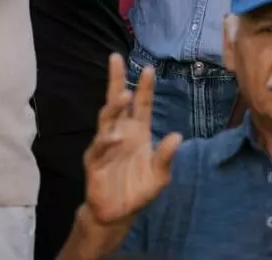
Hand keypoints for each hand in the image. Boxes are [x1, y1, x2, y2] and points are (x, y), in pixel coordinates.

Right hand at [83, 54, 181, 225]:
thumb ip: (166, 157)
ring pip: (107, 120)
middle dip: (117, 81)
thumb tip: (176, 136)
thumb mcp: (159, 177)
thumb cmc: (138, 190)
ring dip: (114, 108)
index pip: (141, 106)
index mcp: (137, 133)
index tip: (149, 69)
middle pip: (117, 102)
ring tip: (124, 96)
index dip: (144, 88)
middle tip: (117, 59)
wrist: (117, 213)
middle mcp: (120, 133)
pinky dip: (107, 142)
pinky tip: (115, 138)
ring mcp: (105, 144)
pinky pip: (100, 148)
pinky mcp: (95, 160)